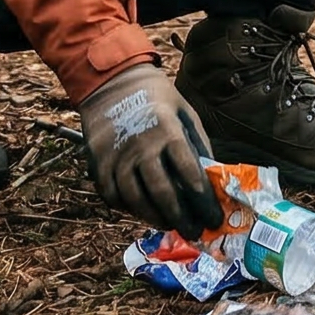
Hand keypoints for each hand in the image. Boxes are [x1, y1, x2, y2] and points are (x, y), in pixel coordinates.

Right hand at [79, 63, 224, 236]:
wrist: (112, 81)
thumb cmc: (156, 97)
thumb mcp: (184, 111)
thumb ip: (199, 144)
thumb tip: (212, 178)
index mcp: (168, 132)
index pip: (189, 175)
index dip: (204, 202)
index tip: (215, 218)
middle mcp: (142, 147)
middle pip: (164, 194)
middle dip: (182, 219)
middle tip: (195, 232)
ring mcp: (118, 157)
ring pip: (137, 201)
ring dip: (156, 219)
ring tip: (171, 224)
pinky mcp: (99, 164)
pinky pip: (113, 197)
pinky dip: (128, 209)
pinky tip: (143, 211)